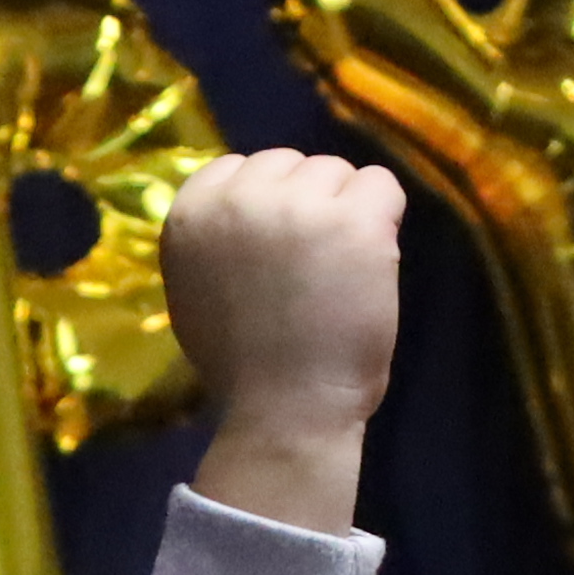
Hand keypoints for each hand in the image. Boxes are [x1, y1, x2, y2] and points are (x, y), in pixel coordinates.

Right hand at [162, 149, 407, 537]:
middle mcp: (239, 197)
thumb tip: (257, 198)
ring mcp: (297, 204)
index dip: (266, 206)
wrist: (283, 409)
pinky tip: (369, 264)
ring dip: (345, 212)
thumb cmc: (243, 362)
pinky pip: (382, 184)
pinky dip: (384, 220)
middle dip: (306, 204)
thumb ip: (218, 235)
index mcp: (189, 212)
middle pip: (292, 164)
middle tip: (307, 269)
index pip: (238, 167)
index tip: (272, 254)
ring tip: (336, 274)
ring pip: (338, 172)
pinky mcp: (352, 218)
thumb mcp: (197, 286)